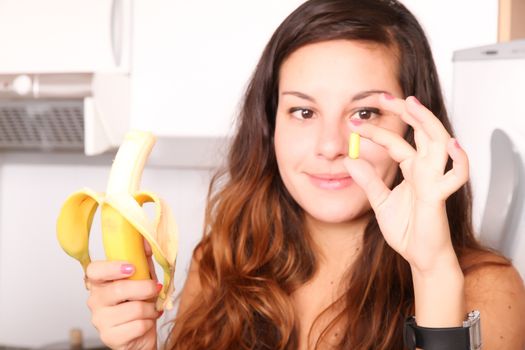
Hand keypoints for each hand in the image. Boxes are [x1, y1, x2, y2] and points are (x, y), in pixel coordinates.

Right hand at [86, 241, 161, 349]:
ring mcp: (100, 321)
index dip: (112, 268)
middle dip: (145, 288)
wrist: (141, 334)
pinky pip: (138, 326)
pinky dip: (149, 323)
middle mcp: (95, 301)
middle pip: (119, 289)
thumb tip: (147, 240)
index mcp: (100, 283)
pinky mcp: (110, 337)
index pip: (94, 271)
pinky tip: (145, 322)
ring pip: (134, 308)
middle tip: (154, 289)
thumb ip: (143, 259)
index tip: (131, 268)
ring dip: (150, 308)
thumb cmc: (140, 303)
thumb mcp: (143, 278)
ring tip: (150, 309)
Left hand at [343, 95, 468, 272]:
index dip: (377, 131)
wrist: (419, 256)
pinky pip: (455, 176)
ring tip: (412, 104)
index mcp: (412, 169)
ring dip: (427, 122)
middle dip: (405, 112)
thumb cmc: (407, 230)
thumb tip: (349, 160)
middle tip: (384, 97)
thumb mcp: (379, 201)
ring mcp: (434, 181)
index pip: (396, 142)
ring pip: (439, 144)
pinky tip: (452, 145)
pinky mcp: (439, 196)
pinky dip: (458, 161)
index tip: (354, 124)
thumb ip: (368, 181)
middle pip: (421, 132)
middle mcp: (425, 170)